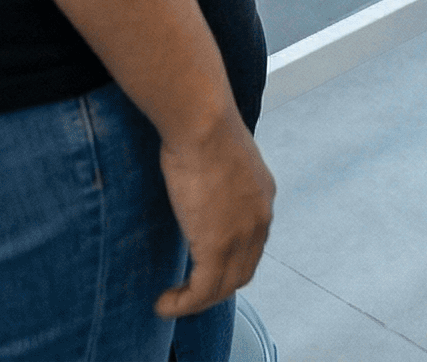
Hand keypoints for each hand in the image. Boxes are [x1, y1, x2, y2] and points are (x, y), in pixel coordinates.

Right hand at [155, 112, 273, 316]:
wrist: (203, 122)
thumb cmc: (203, 126)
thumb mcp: (221, 155)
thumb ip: (219, 176)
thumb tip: (198, 178)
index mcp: (262, 196)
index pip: (252, 245)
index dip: (229, 263)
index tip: (203, 269)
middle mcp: (259, 220)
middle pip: (241, 272)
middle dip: (214, 288)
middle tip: (185, 293)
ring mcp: (242, 236)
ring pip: (223, 288)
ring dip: (196, 302)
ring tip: (171, 303)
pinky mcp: (218, 247)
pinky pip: (201, 292)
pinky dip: (183, 305)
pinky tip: (164, 303)